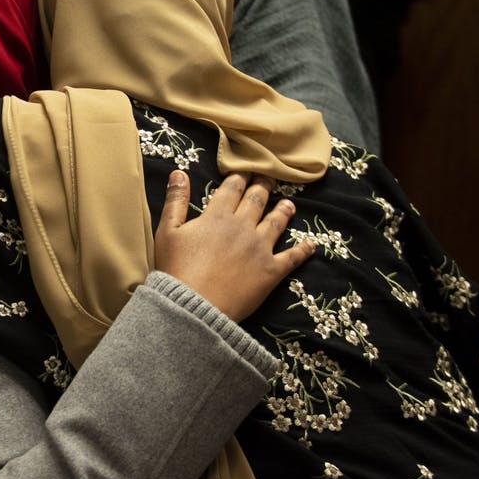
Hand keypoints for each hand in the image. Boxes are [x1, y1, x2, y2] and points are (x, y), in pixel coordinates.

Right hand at [154, 170, 314, 321]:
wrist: (194, 306)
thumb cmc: (176, 269)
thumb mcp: (167, 231)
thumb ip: (175, 201)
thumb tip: (179, 172)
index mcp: (217, 216)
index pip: (232, 189)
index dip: (239, 178)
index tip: (245, 171)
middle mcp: (242, 227)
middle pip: (256, 200)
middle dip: (263, 187)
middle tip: (269, 179)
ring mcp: (260, 248)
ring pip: (276, 222)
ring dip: (283, 210)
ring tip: (289, 204)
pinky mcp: (271, 271)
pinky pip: (292, 257)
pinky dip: (303, 250)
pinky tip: (311, 244)